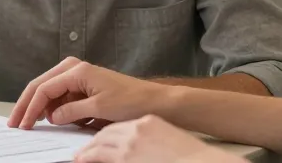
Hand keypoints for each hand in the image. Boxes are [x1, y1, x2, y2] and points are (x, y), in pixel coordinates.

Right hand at [7, 57, 166, 129]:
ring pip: (50, 92)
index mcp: (77, 71)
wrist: (153, 101)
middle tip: (15, 123)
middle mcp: (74, 69)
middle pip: (41, 86)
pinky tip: (53, 121)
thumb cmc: (130, 101)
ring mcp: (78, 77)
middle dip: (27, 105)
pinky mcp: (83, 87)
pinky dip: (55, 109)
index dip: (30, 108)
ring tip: (29, 123)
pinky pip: (62, 98)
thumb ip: (71, 112)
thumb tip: (52, 116)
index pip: (44, 89)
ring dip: (40, 108)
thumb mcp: (99, 108)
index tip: (23, 125)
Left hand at [74, 115, 244, 162]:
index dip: (108, 135)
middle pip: (107, 133)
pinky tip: (82, 160)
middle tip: (84, 150)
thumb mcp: (169, 140)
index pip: (121, 126)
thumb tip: (143, 150)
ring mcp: (131, 144)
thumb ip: (153, 141)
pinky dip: (89, 157)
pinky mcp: (127, 157)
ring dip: (88, 151)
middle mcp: (138, 129)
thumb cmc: (190, 156)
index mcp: (150, 122)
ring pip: (101, 144)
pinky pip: (101, 156)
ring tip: (80, 157)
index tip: (99, 142)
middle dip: (94, 142)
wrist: (202, 161)